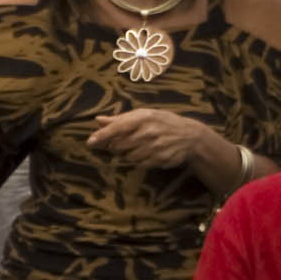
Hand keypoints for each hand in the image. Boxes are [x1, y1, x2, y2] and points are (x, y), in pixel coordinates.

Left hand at [90, 108, 232, 183]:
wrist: (190, 136)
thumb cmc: (162, 122)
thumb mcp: (144, 115)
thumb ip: (120, 119)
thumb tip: (98, 120)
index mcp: (143, 117)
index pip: (117, 127)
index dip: (102, 135)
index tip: (90, 142)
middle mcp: (148, 131)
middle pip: (119, 145)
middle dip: (115, 146)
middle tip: (122, 143)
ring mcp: (154, 146)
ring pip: (128, 156)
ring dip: (129, 154)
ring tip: (139, 146)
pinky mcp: (159, 159)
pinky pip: (140, 164)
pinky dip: (139, 161)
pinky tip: (148, 153)